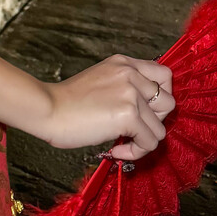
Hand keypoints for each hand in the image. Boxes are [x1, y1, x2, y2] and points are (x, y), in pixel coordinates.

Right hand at [43, 54, 175, 161]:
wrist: (48, 109)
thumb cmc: (67, 101)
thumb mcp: (101, 80)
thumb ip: (124, 86)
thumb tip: (144, 111)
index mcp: (124, 63)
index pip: (164, 75)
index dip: (160, 98)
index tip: (145, 112)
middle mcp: (130, 73)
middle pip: (168, 102)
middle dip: (154, 121)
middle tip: (132, 129)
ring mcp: (131, 93)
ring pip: (160, 128)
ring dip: (143, 141)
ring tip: (122, 144)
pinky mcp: (129, 115)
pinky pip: (149, 142)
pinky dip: (136, 152)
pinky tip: (117, 150)